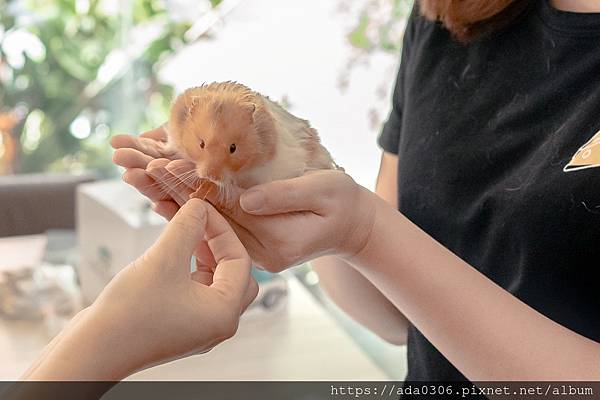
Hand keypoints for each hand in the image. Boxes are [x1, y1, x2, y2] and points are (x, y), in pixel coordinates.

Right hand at [26, 199, 257, 379]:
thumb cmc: (129, 312)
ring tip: (185, 231)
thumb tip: (199, 205)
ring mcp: (199, 326)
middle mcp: (218, 323)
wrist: (92, 351)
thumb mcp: (162, 260)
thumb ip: (186, 228)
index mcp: (224, 312)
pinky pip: (197, 290)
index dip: (222, 229)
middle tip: (200, 223)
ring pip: (216, 281)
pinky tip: (173, 251)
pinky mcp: (180, 325)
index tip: (201, 209)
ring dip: (204, 254)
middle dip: (219, 244)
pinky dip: (190, 268)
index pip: (240, 260)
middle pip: (236, 273)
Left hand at [111, 130, 377, 271]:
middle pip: (199, 216)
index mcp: (272, 243)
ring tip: (129, 168)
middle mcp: (253, 251)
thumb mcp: (323, 193)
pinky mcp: (245, 238)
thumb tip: (245, 198)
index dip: (188, 185)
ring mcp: (247, 247)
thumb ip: (286, 196)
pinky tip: (157, 187)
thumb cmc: (343, 204)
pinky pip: (209, 219)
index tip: (156, 163)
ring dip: (163, 192)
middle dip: (162, 186)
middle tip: (125, 160)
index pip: (221, 211)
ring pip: (198, 218)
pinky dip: (183, 201)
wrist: (351, 226)